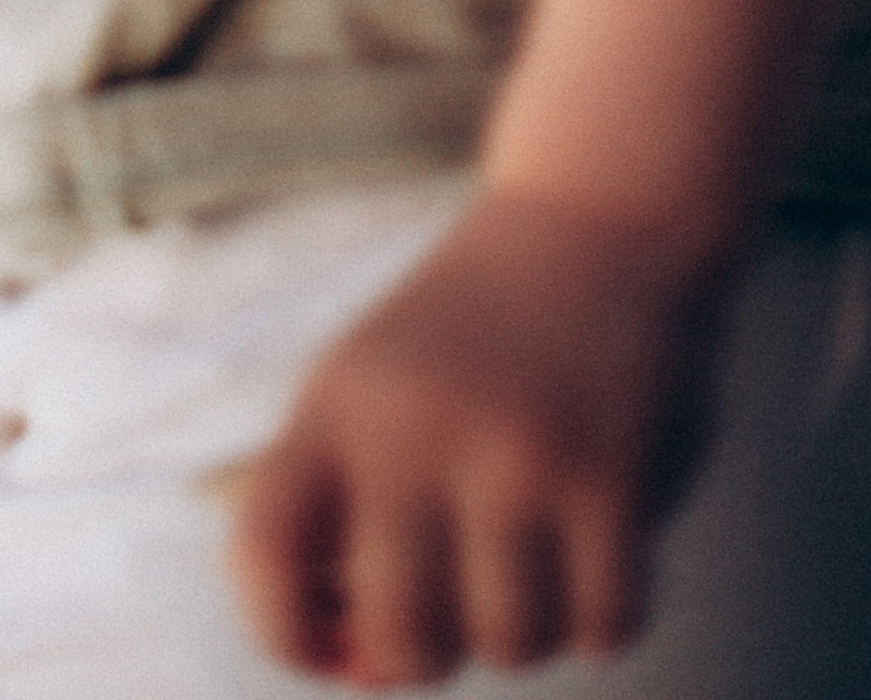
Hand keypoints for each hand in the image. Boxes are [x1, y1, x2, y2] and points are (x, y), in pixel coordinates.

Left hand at [224, 192, 727, 684]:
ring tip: (532, 568)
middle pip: (397, 635)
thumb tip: (365, 674)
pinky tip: (597, 560)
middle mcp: (414, 427)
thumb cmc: (473, 334)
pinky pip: (601, 625)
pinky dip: (601, 618)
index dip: (279, 632)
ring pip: (507, 644)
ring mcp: (515, 451)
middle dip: (425, 655)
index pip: (262, 550)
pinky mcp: (608, 470)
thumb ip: (352, 520)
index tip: (326, 649)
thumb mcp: (375, 386)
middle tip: (454, 605)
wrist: (593, 216)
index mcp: (336, 402)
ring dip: (523, 633)